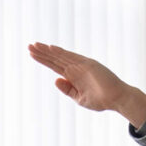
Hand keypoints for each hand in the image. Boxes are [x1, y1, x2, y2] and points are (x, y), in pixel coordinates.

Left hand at [28, 42, 145, 125]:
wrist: (116, 99)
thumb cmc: (101, 100)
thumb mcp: (80, 98)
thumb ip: (68, 90)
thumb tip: (56, 80)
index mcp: (73, 76)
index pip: (55, 66)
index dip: (44, 60)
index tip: (32, 54)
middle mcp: (76, 68)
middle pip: (55, 59)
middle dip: (42, 53)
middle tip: (29, 46)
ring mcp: (81, 65)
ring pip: (61, 56)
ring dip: (47, 51)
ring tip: (34, 45)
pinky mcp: (87, 64)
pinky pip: (72, 58)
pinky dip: (61, 53)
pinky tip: (50, 48)